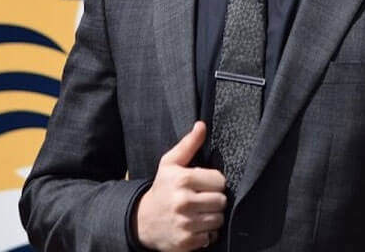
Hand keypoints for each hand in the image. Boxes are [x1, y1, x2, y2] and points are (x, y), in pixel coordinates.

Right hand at [134, 121, 226, 250]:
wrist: (142, 221)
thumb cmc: (161, 189)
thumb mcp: (170, 164)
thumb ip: (188, 144)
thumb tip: (202, 125)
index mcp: (182, 179)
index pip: (220, 180)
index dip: (214, 182)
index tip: (204, 184)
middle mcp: (184, 201)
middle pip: (222, 200)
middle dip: (214, 200)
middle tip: (202, 199)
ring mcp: (185, 223)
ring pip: (219, 219)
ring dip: (212, 217)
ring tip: (199, 213)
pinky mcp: (186, 241)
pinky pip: (211, 237)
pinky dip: (206, 234)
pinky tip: (195, 226)